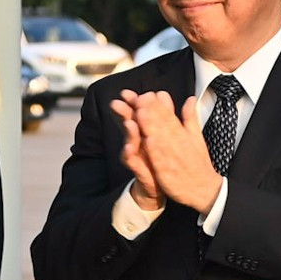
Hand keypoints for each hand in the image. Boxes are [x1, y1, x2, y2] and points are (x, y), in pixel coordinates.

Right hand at [109, 92, 162, 210]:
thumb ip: (162, 114)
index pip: (137, 115)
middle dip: (123, 114)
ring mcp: (136, 157)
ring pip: (130, 143)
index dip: (131, 104)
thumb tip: (162, 94)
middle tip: (118, 103)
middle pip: (129, 126)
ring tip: (129, 123)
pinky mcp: (139, 170)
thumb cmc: (157, 159)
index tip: (126, 93)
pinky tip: (129, 148)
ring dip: (128, 133)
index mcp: (145, 133)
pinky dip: (130, 156)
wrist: (159, 186)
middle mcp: (137, 143)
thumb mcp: (161, 134)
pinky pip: (133, 163)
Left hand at [131, 90, 222, 213]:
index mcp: (183, 134)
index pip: (169, 117)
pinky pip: (161, 160)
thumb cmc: (198, 163)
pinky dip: (155, 150)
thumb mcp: (197, 137)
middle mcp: (178, 143)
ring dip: (151, 127)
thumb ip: (190, 118)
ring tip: (140, 114)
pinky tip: (147, 141)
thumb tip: (190, 99)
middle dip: (151, 111)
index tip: (147, 94)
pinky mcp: (169, 171)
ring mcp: (174, 157)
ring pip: (161, 139)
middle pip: (163, 125)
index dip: (157, 105)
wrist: (204, 189)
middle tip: (139, 99)